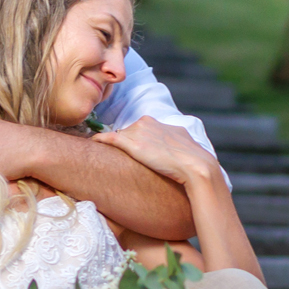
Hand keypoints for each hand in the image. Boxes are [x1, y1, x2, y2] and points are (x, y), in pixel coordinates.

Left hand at [92, 117, 222, 187]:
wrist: (194, 166)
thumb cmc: (191, 161)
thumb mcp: (182, 145)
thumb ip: (171, 142)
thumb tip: (169, 150)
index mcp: (159, 122)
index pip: (141, 129)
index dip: (137, 141)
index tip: (135, 151)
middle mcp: (147, 122)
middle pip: (128, 132)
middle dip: (127, 144)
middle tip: (127, 159)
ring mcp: (138, 132)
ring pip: (120, 138)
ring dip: (117, 146)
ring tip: (109, 155)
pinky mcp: (132, 144)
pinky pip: (110, 139)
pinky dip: (100, 140)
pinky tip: (94, 142)